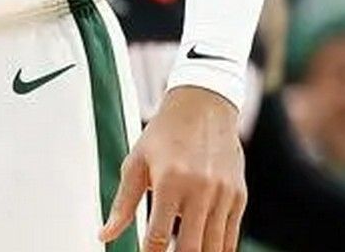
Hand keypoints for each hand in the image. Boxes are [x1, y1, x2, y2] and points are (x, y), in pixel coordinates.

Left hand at [102, 86, 247, 251]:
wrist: (204, 106)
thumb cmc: (165, 134)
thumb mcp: (136, 163)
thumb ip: (122, 204)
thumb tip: (104, 235)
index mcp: (171, 181)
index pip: (159, 235)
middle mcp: (201, 190)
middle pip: (192, 247)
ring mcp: (224, 195)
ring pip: (215, 247)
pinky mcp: (239, 196)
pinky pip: (231, 236)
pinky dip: (218, 249)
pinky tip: (204, 250)